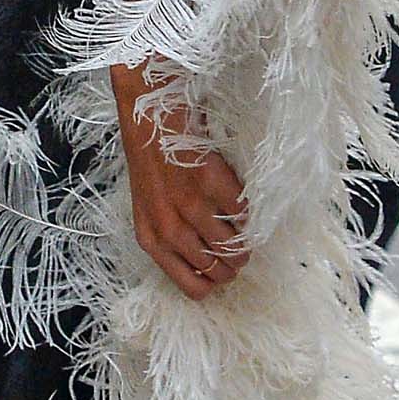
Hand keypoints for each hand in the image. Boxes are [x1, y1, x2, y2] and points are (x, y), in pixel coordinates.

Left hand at [111, 60, 247, 301]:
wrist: (149, 112)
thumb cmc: (151, 159)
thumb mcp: (149, 206)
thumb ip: (172, 235)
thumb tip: (210, 260)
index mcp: (151, 239)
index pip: (194, 287)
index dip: (215, 282)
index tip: (224, 268)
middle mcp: (169, 228)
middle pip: (218, 271)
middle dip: (235, 263)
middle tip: (241, 247)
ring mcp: (189, 205)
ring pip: (233, 248)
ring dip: (247, 241)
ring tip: (246, 228)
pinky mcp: (210, 182)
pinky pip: (243, 213)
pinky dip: (249, 211)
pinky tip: (242, 200)